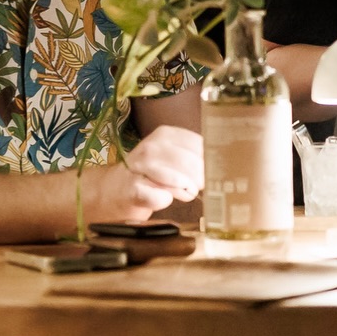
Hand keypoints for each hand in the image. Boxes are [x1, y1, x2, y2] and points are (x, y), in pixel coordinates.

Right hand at [86, 126, 203, 221]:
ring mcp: (139, 167)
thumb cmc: (152, 175)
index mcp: (166, 134)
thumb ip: (195, 158)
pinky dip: (165, 200)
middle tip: (198, 187)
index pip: (200, 145)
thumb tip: (223, 166)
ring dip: (186, 189)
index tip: (214, 172)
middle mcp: (151, 146)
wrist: (113, 191)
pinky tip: (164, 199)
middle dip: (200, 178)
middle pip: (190, 162)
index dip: (210, 162)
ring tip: (186, 193)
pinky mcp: (131, 189)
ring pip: (176, 178)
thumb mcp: (173, 158)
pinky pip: (158, 196)